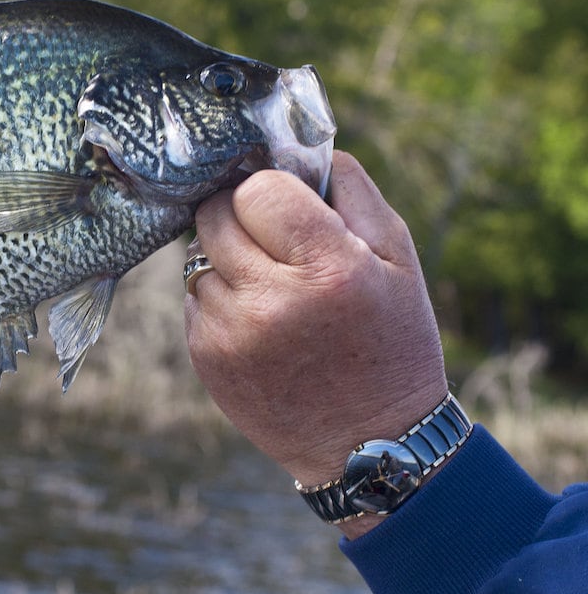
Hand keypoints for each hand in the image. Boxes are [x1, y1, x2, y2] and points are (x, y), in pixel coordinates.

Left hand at [183, 150, 448, 537]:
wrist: (368, 446)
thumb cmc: (390, 342)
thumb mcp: (399, 261)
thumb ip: (351, 192)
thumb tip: (300, 147)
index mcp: (327, 269)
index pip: (259, 189)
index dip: (270, 192)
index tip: (285, 207)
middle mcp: (271, 301)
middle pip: (216, 216)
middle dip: (239, 215)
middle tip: (268, 237)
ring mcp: (231, 332)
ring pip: (198, 255)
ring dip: (227, 258)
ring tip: (269, 286)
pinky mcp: (207, 357)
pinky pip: (194, 297)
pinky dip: (218, 297)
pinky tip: (257, 321)